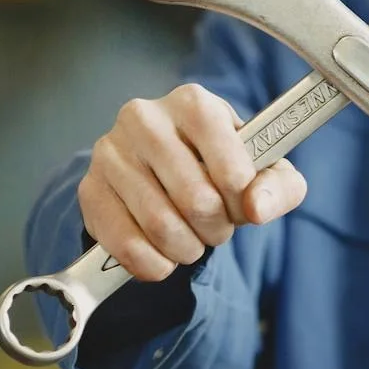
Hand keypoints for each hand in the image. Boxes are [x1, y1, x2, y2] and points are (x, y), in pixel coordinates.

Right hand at [77, 83, 306, 280]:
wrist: (165, 168)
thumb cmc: (221, 164)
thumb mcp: (264, 169)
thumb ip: (278, 187)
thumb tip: (256, 208)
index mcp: (194, 104)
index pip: (233, 171)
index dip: (243, 203)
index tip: (241, 204)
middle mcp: (145, 118)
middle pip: (197, 201)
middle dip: (217, 229)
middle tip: (217, 227)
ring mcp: (111, 152)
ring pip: (161, 226)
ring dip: (187, 248)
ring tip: (192, 239)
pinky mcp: (90, 188)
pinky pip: (125, 244)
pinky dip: (153, 264)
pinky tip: (164, 257)